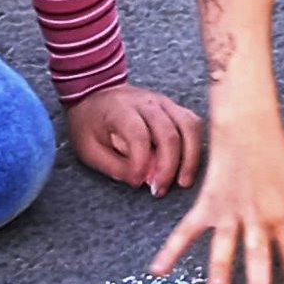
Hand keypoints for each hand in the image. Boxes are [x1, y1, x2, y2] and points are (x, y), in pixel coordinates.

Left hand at [67, 84, 203, 197]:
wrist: (95, 93)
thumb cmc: (90, 123)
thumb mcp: (88, 148)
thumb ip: (113, 166)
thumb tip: (139, 180)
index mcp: (119, 109)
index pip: (138, 135)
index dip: (141, 163)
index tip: (137, 182)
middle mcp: (145, 102)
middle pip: (168, 134)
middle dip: (168, 167)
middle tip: (159, 190)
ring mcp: (162, 102)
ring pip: (189, 126)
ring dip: (190, 157)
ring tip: (182, 182)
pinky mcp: (173, 107)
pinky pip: (193, 124)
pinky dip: (195, 147)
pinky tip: (187, 166)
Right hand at [149, 112, 283, 283]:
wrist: (248, 125)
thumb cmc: (282, 157)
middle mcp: (256, 216)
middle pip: (259, 257)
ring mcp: (229, 211)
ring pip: (224, 243)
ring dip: (220, 266)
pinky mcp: (208, 204)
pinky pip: (187, 229)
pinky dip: (171, 248)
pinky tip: (158, 269)